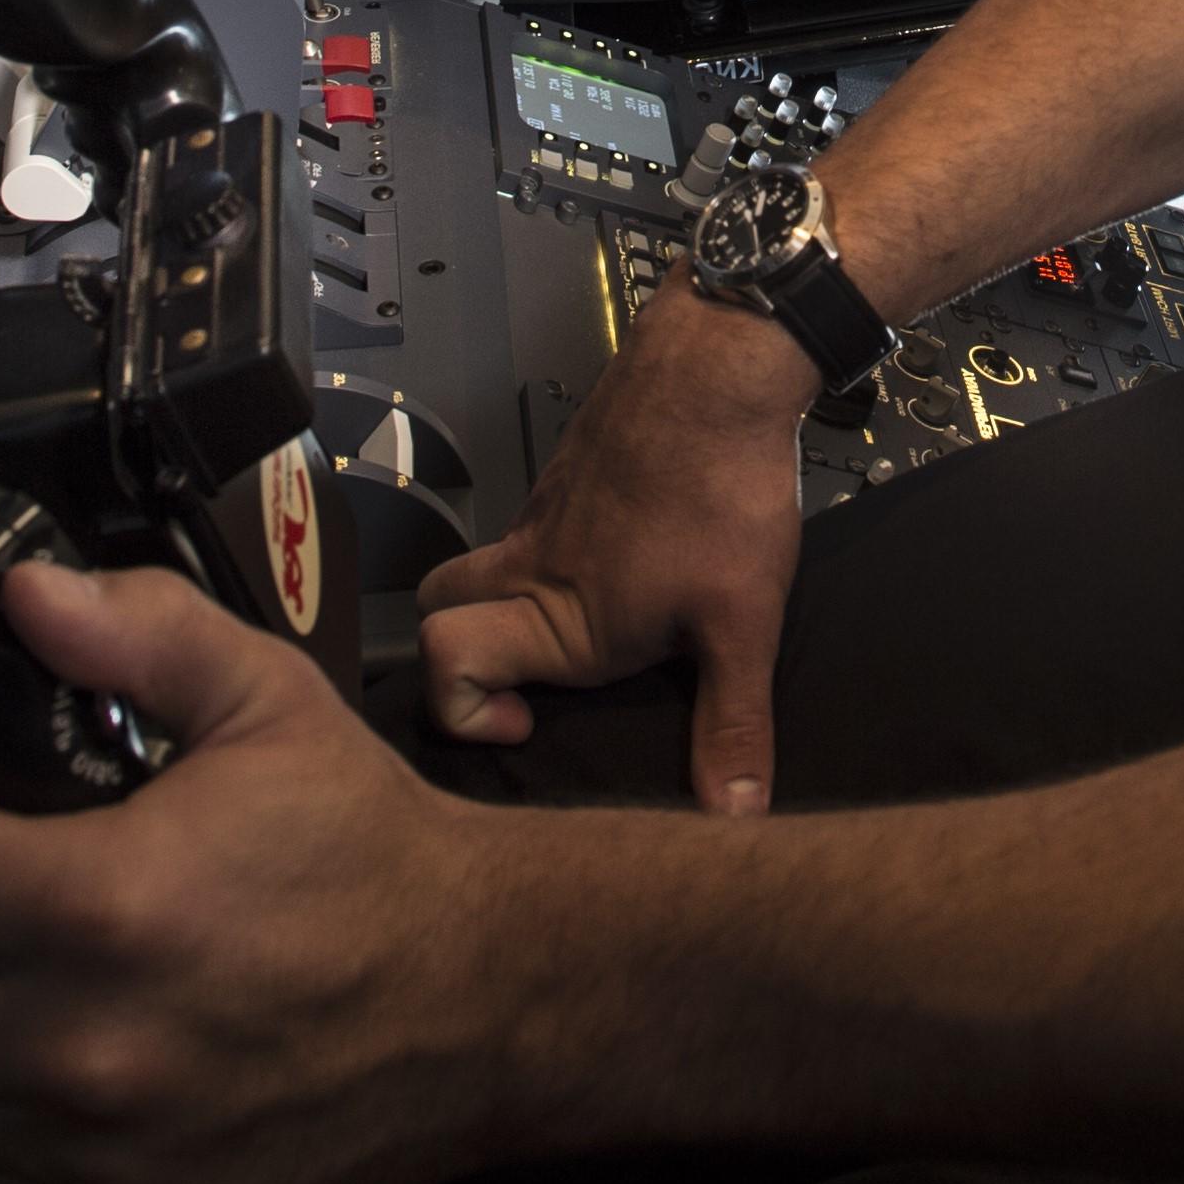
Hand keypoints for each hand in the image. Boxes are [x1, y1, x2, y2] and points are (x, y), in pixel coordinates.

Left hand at [0, 564, 524, 1183]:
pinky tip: (86, 1059)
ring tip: (36, 982)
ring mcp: (101, 1154)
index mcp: (108, 906)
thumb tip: (27, 598)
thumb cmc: (374, 857)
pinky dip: (15, 1127)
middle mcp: (86, 1047)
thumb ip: (139, 634)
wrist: (483, 1000)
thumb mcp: (269, 705)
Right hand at [417, 293, 812, 812]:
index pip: (443, 668)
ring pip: (491, 568)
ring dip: (518, 607)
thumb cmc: (720, 488)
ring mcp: (547, 513)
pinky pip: (538, 532)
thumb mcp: (743, 620)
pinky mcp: (575, 475)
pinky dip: (559, 562)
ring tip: (601, 630)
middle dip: (462, 656)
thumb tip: (733, 819)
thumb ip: (732, 723)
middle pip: (441, 611)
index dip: (464, 713)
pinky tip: (634, 567)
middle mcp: (530, 563)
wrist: (720, 364)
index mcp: (554, 612)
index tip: (528, 725)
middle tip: (532, 682)